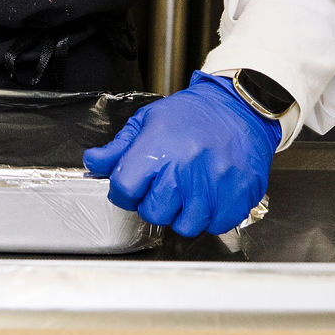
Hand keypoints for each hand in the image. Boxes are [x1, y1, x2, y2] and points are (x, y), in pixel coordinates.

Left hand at [83, 71, 281, 236]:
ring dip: (182, 213)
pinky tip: (210, 195)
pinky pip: (214, 226)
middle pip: (152, 213)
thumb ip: (119, 147)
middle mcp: (185, 170)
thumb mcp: (149, 120)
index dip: (124, 191)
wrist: (240, 108)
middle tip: (165, 186)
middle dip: (153, 203)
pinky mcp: (236, 198)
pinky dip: (210, 216)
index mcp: (158, 149)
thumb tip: (93, 162)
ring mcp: (213, 187)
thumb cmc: (194, 114)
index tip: (133, 186)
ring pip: (184, 226)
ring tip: (189, 191)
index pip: (124, 189)